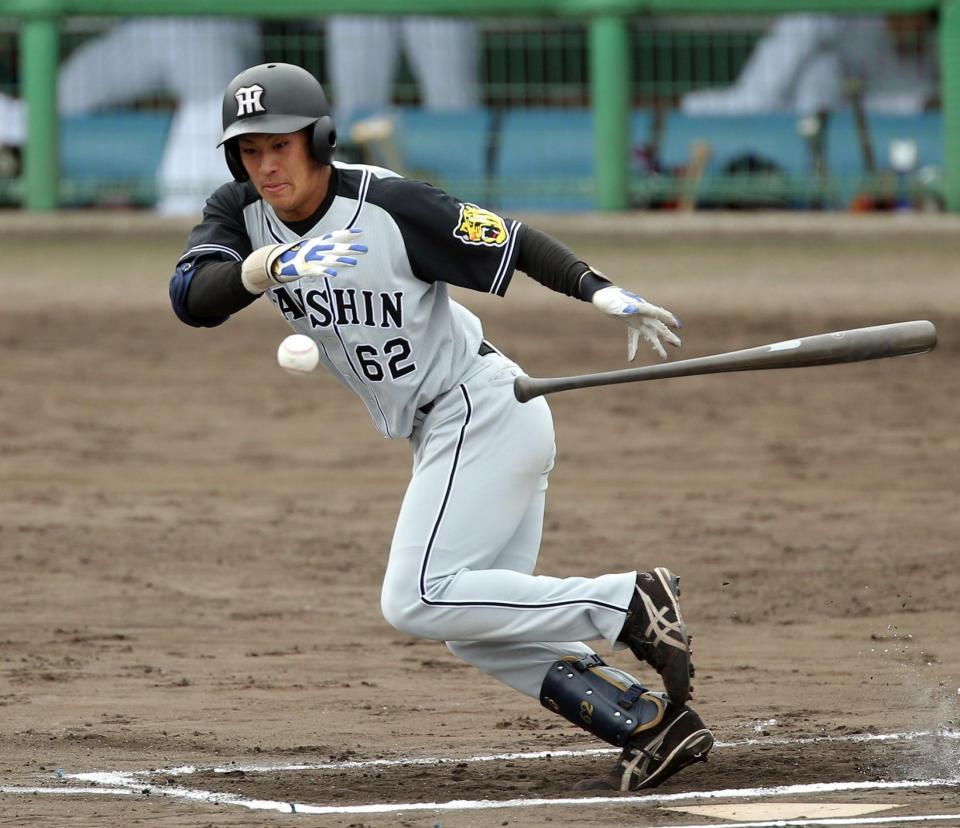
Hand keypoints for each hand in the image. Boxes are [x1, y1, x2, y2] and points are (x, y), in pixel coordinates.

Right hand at [241, 228, 366, 293]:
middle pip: (335, 248)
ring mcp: (308, 259)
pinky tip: (333, 275)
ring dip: (341, 261)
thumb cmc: (293, 257)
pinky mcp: (303, 269)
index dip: (346, 234)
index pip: (333, 236)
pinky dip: (324, 272)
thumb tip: (334, 248)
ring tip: (354, 263)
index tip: (359, 232)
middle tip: (364, 249)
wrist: (273, 262)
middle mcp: (313, 249)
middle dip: (350, 248)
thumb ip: (321, 248)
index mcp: (315, 243)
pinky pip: (315, 271)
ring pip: (328, 259)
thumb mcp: (308, 249)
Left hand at [591, 285, 681, 360]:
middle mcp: (643, 315)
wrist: (603, 297)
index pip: (658, 314)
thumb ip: (627, 307)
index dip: (668, 319)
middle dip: (668, 336)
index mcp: (643, 308)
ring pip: (650, 335)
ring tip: (664, 356)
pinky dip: (633, 348)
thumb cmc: (612, 299)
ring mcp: (638, 321)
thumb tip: (633, 311)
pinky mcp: (631, 325)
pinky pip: (634, 338)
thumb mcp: (619, 303)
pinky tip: (631, 358)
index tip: (678, 326)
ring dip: (657, 345)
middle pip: (658, 327)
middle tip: (678, 345)